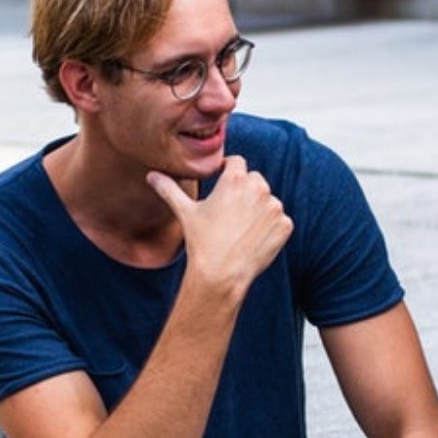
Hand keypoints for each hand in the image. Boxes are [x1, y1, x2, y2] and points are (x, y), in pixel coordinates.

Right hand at [147, 155, 292, 297]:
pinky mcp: (285, 225)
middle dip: (244, 192)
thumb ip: (169, 189)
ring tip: (239, 229)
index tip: (222, 183)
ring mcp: (275, 207)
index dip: (228, 171)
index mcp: (236, 179)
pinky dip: (270, 228)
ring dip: (258, 210)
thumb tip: (151, 175)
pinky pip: (279, 220)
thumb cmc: (201, 242)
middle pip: (254, 180)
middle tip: (229, 213)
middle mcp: (259, 188)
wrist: (221, 274)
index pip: (237, 162)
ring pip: (267, 201)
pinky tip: (252, 239)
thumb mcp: (185, 212)